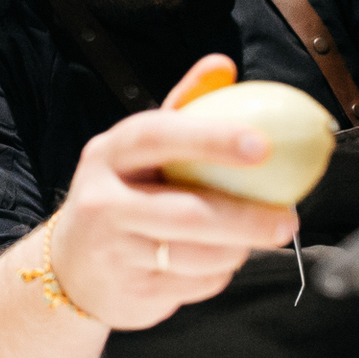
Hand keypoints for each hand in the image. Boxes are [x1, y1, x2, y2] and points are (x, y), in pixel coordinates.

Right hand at [47, 55, 300, 329]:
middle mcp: (102, 202)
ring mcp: (112, 252)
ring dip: (238, 250)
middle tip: (288, 220)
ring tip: (255, 239)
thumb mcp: (139, 150)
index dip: (210, 139)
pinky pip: (194, 285)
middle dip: (245, 219)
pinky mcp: (129, 293)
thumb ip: (183, 107)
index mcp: (108, 155)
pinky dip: (219, 275)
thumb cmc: (122, 194)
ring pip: (197, 256)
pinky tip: (218, 262)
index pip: (156, 138)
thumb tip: (222, 64)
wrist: (69, 269)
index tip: (262, 144)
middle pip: (184, 213)